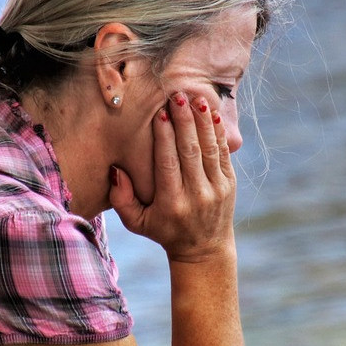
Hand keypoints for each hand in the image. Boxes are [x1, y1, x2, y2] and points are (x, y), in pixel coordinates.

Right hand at [109, 92, 236, 261]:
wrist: (203, 249)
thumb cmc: (163, 231)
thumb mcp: (136, 222)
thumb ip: (121, 199)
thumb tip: (116, 170)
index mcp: (172, 203)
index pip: (168, 164)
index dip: (165, 138)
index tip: (160, 114)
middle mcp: (196, 195)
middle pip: (189, 151)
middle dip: (184, 121)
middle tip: (177, 96)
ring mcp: (216, 189)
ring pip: (208, 148)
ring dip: (202, 121)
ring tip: (195, 98)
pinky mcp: (229, 183)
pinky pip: (222, 153)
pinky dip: (217, 132)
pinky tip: (211, 113)